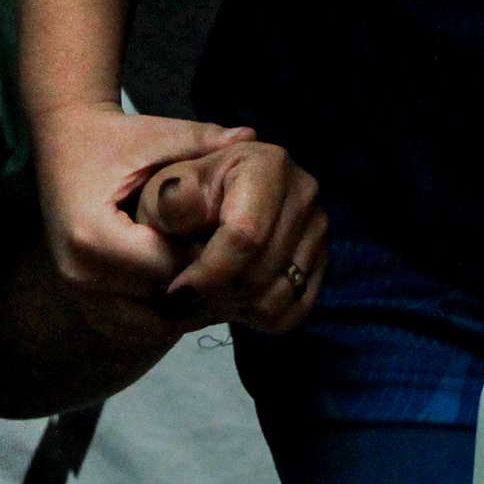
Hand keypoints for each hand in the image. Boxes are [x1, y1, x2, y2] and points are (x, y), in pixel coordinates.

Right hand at [38, 103, 326, 335]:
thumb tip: (252, 134)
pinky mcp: (83, 303)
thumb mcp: (157, 135)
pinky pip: (133, 327)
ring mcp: (78, 294)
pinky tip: (187, 284)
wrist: (62, 144)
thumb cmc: (112, 139)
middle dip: (204, 288)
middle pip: (164, 305)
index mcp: (94, 236)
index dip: (212, 257)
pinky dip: (163, 314)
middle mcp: (80, 275)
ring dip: (185, 309)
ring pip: (150, 326)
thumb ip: (203, 140)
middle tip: (238, 266)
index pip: (173, 268)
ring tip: (214, 276)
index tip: (239, 241)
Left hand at [134, 136, 328, 336]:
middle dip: (215, 295)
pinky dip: (256, 318)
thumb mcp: (161, 195)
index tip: (176, 293)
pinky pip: (291, 313)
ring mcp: (318, 228)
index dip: (208, 273)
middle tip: (186, 295)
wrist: (201, 213)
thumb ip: (169, 200)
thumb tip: (179, 195)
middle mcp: (304, 191)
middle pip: (260, 273)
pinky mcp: (322, 261)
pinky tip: (231, 299)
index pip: (245, 236)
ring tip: (206, 295)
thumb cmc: (178, 201)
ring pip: (275, 299)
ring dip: (233, 309)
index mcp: (267, 164)